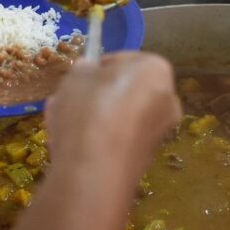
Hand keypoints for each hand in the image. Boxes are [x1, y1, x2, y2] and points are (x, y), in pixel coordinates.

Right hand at [0, 52, 180, 229]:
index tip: (78, 79)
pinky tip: (72, 145)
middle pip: (124, 90)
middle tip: (68, 100)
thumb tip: (89, 72)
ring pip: (119, 116)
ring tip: (61, 124)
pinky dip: (100, 139)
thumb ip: (85, 69)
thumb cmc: (88, 109)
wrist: (94, 170)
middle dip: (96, 95)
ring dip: (94, 117)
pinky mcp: (145, 158)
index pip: (122, 60)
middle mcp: (167, 99)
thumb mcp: (76, 75)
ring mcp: (159, 131)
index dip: (96, 68)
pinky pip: (118, 139)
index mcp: (156, 69)